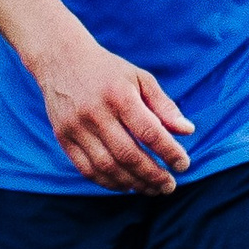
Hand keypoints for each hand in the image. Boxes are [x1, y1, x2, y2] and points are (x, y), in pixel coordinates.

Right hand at [35, 35, 193, 192]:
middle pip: (128, 155)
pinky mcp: (63, 138)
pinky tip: (126, 185)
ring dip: (133, 183)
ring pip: (107, 167)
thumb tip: (188, 131)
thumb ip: (164, 106)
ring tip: (152, 188)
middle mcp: (95, 113)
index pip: (149, 132)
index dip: (169, 152)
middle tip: (169, 185)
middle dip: (153, 175)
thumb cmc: (108, 71)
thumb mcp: (140, 79)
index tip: (183, 165)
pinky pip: (87, 169)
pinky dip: (109, 182)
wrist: (61, 60)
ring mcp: (76, 127)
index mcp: (119, 95)